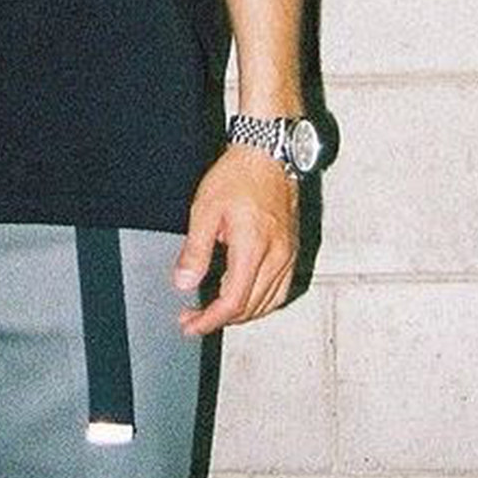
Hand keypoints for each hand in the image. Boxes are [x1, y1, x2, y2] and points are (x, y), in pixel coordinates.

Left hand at [171, 144, 298, 334]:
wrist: (267, 152)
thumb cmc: (237, 175)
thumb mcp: (205, 210)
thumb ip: (195, 250)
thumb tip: (184, 283)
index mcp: (254, 248)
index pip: (234, 302)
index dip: (210, 320)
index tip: (190, 325)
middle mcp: (278, 256)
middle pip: (252, 307)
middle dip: (221, 319)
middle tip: (193, 317)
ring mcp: (289, 253)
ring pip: (269, 302)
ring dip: (242, 313)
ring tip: (215, 311)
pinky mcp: (293, 249)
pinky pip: (281, 288)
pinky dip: (262, 301)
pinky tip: (245, 298)